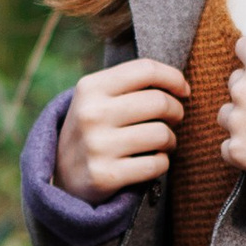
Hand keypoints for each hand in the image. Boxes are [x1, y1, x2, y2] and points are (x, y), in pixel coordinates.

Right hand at [57, 57, 189, 199]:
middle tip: (174, 119)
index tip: (184, 91)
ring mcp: (97, 146)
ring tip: (163, 142)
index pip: (146, 69)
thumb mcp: (98, 98)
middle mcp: (91, 113)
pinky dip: (162, 162)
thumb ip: (131, 84)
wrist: (62, 175)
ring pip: (162, 134)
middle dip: (176, 111)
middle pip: (159, 102)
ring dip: (171, 140)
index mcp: (90, 87)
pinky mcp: (105, 176)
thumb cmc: (94, 128)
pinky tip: (152, 160)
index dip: (174, 78)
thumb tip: (180, 84)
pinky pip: (156, 164)